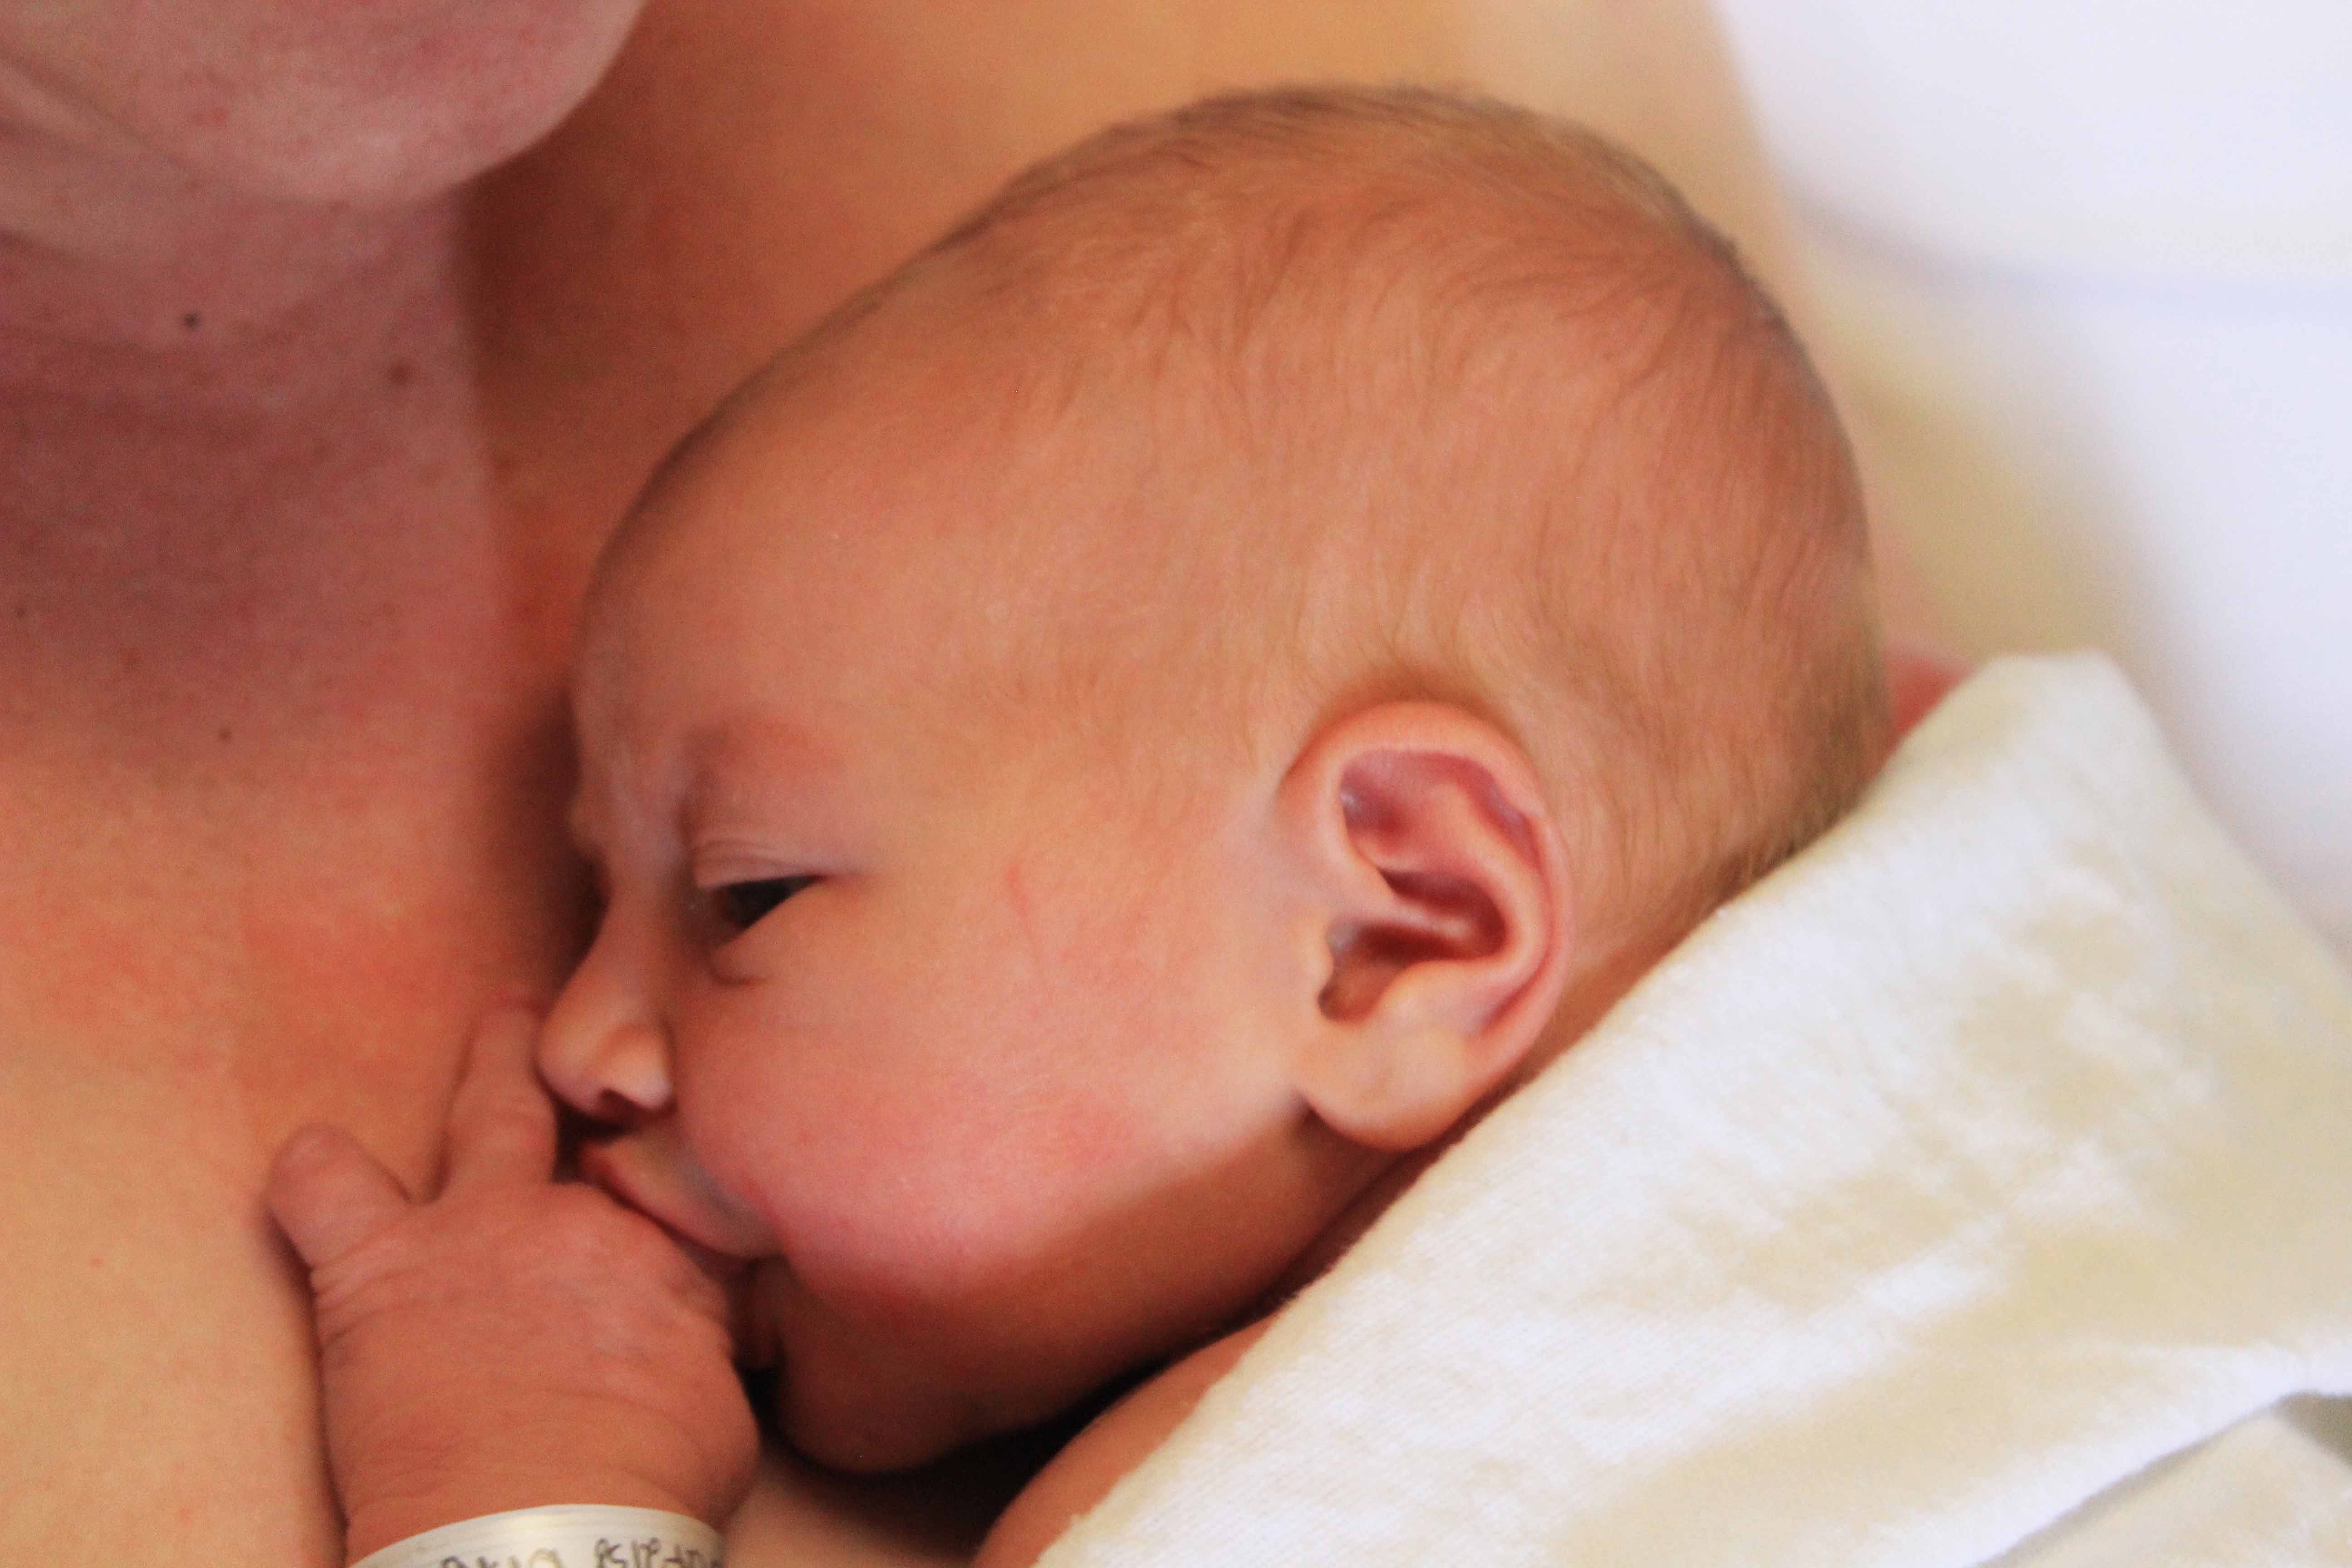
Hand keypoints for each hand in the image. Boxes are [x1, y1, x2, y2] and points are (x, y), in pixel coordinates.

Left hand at [268, 1006, 757, 1561]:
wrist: (542, 1534)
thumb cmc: (641, 1494)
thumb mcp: (718, 1415)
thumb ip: (705, 1352)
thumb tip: (702, 1347)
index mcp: (666, 1260)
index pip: (685, 1182)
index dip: (686, 1167)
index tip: (687, 1156)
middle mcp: (579, 1221)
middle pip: (604, 1121)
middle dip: (608, 1077)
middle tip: (617, 1042)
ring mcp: (476, 1230)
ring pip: (486, 1108)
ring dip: (494, 1058)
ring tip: (501, 1019)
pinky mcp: (377, 1269)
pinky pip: (325, 1188)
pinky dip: (313, 1169)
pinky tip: (308, 1153)